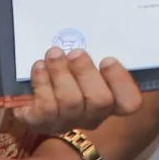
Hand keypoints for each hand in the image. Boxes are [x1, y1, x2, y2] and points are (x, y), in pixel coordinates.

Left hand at [13, 51, 138, 134]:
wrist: (28, 95)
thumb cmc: (65, 72)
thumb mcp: (82, 63)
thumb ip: (91, 56)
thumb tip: (91, 36)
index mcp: (109, 101)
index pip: (130, 102)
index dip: (121, 81)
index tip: (107, 59)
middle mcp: (92, 116)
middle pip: (100, 101)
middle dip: (86, 72)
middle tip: (75, 53)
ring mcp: (67, 122)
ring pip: (70, 101)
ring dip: (61, 72)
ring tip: (53, 54)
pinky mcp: (42, 123)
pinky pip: (46, 106)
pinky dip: (42, 81)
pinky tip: (39, 66)